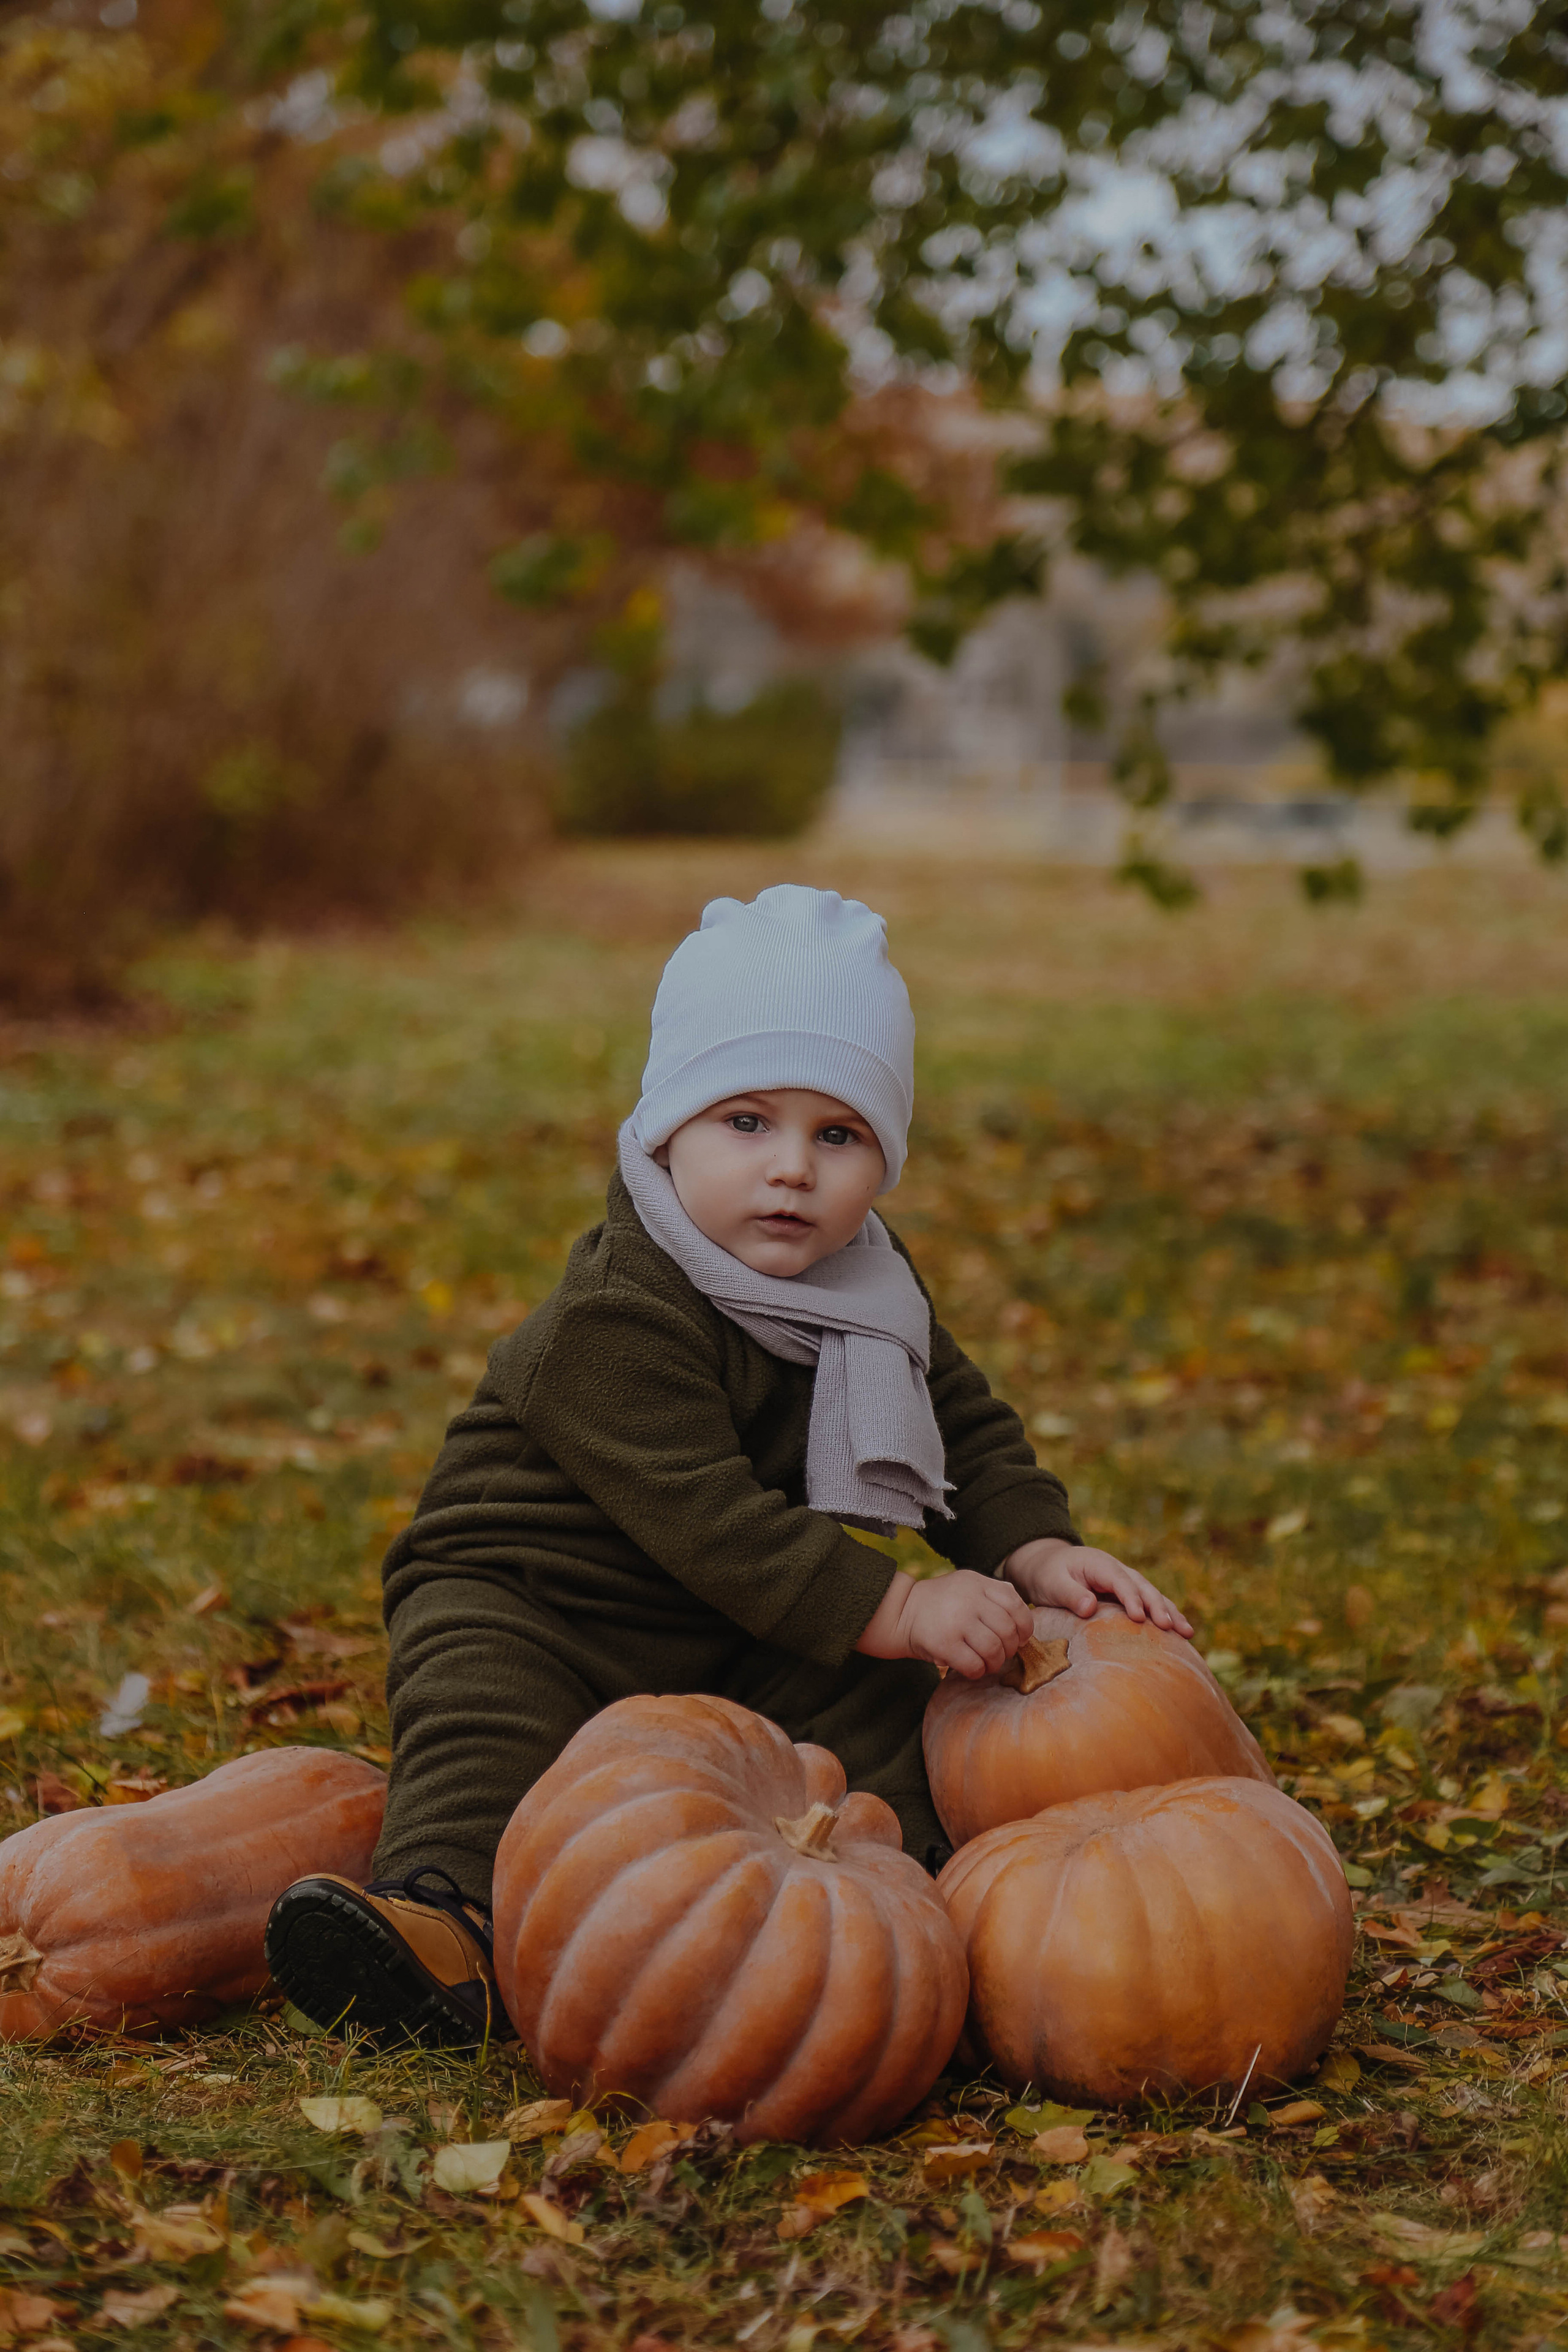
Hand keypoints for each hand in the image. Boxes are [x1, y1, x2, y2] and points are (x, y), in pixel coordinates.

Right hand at [855, 1568, 1035, 1678]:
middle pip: (1007, 1631)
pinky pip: (974, 1665)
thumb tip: (1024, 1619)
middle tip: (1001, 1653)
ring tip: (988, 1663)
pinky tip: (972, 1668)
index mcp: (978, 1583)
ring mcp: (957, 1621)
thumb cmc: (940, 1603)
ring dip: (995, 1663)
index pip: (1016, 1605)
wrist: (900, 1611)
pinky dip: (978, 1671)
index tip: (1019, 1637)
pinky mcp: (944, 1643)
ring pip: (994, 1650)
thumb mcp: (966, 1584)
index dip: (1024, 1626)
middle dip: (1010, 1648)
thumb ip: (994, 1594)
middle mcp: (970, 1600)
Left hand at [1002, 1536, 1192, 1637]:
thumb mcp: (1053, 1583)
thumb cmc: (1048, 1575)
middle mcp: (1118, 1570)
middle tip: (1170, 1627)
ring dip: (1169, 1612)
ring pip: (1152, 1595)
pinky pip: (1148, 1603)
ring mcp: (1125, 1581)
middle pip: (1143, 1587)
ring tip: (1186, 1632)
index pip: (1120, 1581)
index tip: (1138, 1618)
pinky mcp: (1127, 1594)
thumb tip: (1090, 1607)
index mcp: (1100, 1565)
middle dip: (1158, 1606)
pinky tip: (1180, 1632)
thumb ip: (1070, 1594)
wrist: (1047, 1565)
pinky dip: (1164, 1615)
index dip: (1131, 1598)